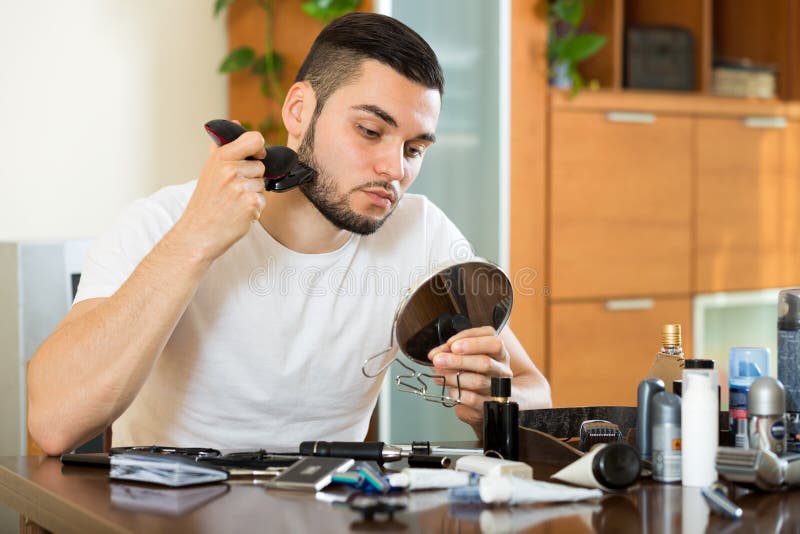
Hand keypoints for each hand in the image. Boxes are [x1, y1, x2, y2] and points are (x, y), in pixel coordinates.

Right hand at [175, 127, 267, 260]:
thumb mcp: (209, 170)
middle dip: (251, 179)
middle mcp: (231, 170)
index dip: (259, 148)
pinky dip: (254, 209)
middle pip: (260, 167)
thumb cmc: (205, 203)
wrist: (198, 233)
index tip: (255, 156)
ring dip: (252, 195)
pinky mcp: (251, 204)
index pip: (255, 139)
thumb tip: (235, 122)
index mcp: (221, 158)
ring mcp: (242, 187)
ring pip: (262, 185)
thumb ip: (223, 147)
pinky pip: (263, 201)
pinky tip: (238, 213)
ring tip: (233, 203)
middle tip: (231, 191)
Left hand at [427, 326, 512, 431]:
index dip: (473, 341)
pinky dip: (457, 392)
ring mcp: (498, 389)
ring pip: (478, 381)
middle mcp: (501, 370)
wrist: (490, 399)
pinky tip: (449, 388)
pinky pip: (473, 399)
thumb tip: (435, 354)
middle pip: (485, 362)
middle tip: (439, 360)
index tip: (452, 345)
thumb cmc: (477, 372)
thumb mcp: (468, 356)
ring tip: (439, 374)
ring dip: (454, 377)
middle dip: (458, 360)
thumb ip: (452, 351)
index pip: (494, 342)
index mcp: (499, 353)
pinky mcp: (489, 404)